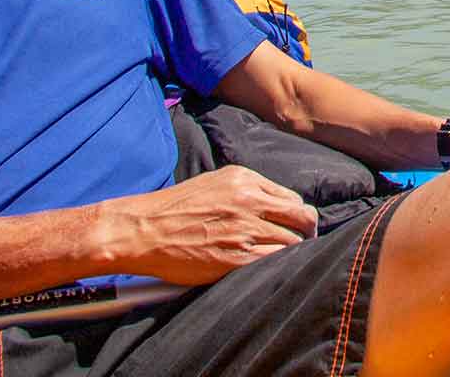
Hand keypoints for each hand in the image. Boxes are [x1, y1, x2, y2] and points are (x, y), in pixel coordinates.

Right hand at [106, 166, 318, 284]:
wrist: (142, 229)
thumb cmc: (174, 209)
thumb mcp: (214, 184)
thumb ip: (247, 191)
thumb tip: (276, 207)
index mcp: (245, 180)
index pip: (292, 199)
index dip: (297, 216)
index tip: (295, 227)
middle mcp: (249, 201)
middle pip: (302, 218)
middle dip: (306, 232)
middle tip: (302, 244)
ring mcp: (244, 229)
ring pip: (292, 243)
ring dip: (291, 253)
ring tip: (283, 260)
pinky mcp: (236, 258)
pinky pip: (274, 262)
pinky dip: (277, 266)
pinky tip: (270, 270)